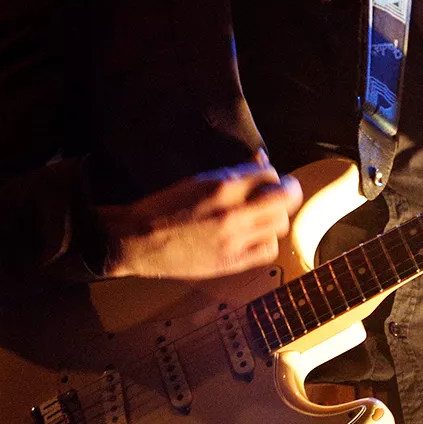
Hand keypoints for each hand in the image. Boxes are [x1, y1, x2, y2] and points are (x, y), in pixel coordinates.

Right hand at [96, 154, 302, 279]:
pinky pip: (267, 251)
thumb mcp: (198, 180)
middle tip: (277, 195)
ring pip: (280, 226)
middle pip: (283, 201)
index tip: (269, 180)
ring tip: (263, 216)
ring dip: (276, 218)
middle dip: (284, 195)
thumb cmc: (164, 207)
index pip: (270, 175)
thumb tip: (261, 160)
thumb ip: (234, 173)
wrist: (138, 240)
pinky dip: (267, 241)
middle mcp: (234, 212)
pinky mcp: (231, 262)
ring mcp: (235, 240)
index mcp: (223, 186)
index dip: (273, 176)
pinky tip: (256, 237)